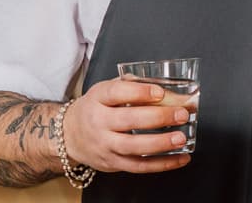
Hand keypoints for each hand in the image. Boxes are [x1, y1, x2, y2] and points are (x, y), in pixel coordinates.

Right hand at [62, 77, 191, 173]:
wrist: (70, 134)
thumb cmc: (97, 107)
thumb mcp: (108, 89)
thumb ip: (135, 85)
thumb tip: (172, 91)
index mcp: (98, 98)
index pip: (117, 93)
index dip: (140, 92)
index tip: (160, 92)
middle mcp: (99, 122)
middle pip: (129, 120)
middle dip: (158, 117)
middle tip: (181, 114)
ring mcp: (104, 145)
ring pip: (133, 147)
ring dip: (160, 143)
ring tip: (181, 138)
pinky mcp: (112, 163)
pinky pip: (138, 166)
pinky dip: (162, 164)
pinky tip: (181, 158)